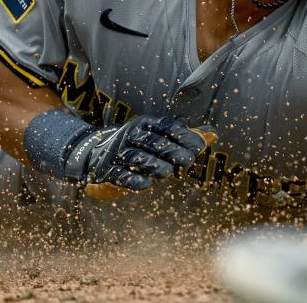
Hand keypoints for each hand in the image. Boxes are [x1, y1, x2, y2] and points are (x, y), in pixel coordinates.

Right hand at [67, 116, 212, 192]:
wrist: (93, 152)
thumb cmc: (137, 144)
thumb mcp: (157, 134)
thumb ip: (185, 135)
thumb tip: (213, 133)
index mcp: (145, 124)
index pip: (165, 126)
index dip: (183, 134)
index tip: (199, 145)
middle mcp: (130, 135)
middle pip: (152, 141)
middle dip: (171, 150)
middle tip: (188, 160)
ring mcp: (117, 152)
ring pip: (136, 157)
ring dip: (153, 164)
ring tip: (168, 172)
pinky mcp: (106, 170)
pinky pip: (120, 175)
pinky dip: (133, 179)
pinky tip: (146, 184)